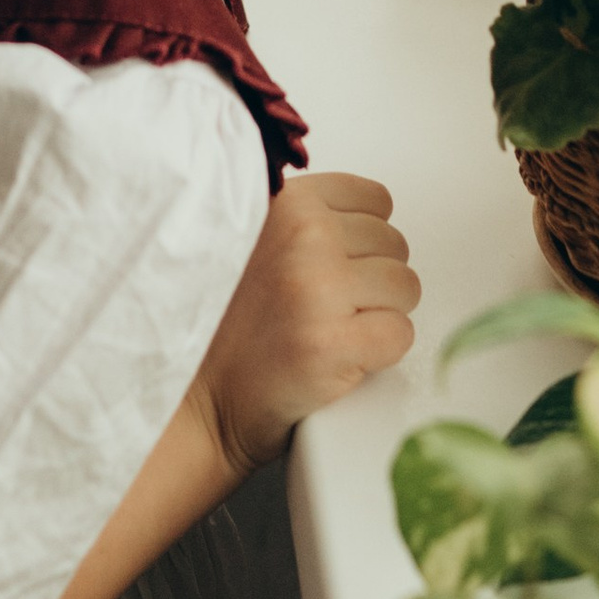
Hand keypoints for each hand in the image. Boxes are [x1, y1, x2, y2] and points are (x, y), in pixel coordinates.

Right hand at [197, 170, 418, 470]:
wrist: (193, 397)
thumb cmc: (225, 324)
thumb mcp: (251, 238)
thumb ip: (303, 219)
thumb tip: (375, 219)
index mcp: (287, 202)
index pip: (377, 201)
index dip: (364, 242)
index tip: (335, 268)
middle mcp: (304, 235)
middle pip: (395, 246)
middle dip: (371, 281)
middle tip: (321, 309)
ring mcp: (318, 287)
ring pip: (405, 288)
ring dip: (378, 315)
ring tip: (327, 330)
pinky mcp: (332, 342)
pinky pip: (400, 335)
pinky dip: (379, 353)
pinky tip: (336, 358)